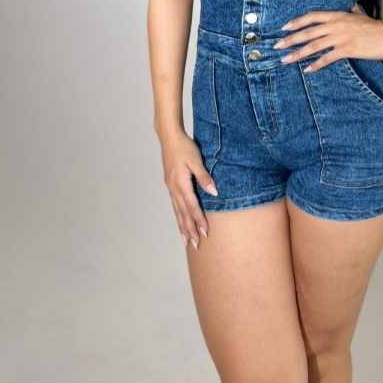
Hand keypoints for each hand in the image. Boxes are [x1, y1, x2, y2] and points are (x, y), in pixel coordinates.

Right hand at [159, 130, 216, 249]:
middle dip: (190, 230)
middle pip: (183, 213)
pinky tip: (181, 223)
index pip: (192, 206)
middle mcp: (174, 188)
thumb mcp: (196, 160)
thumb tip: (214, 192)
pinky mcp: (171, 185)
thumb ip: (204, 177)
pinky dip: (179, 217)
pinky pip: (175, 206)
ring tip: (187, 241)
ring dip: (183, 227)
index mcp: (180, 183)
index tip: (205, 232)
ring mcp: (171, 188)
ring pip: (178, 212)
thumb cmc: (184, 147)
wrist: (169, 137)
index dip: (199, 220)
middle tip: (196, 245)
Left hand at [274, 2, 382, 71]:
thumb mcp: (359, 14)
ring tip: (286, 59)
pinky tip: (307, 69)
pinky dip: (316, 64)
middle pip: (308, 32)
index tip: (284, 28)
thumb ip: (352, 11)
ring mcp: (341, 37)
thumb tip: (350, 5)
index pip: (312, 17)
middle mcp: (336, 25)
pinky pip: (327, 58)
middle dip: (291, 39)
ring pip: (314, 45)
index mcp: (337, 16)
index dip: (297, 22)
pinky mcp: (347, 49)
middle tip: (277, 46)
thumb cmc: (374, 26)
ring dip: (298, 53)